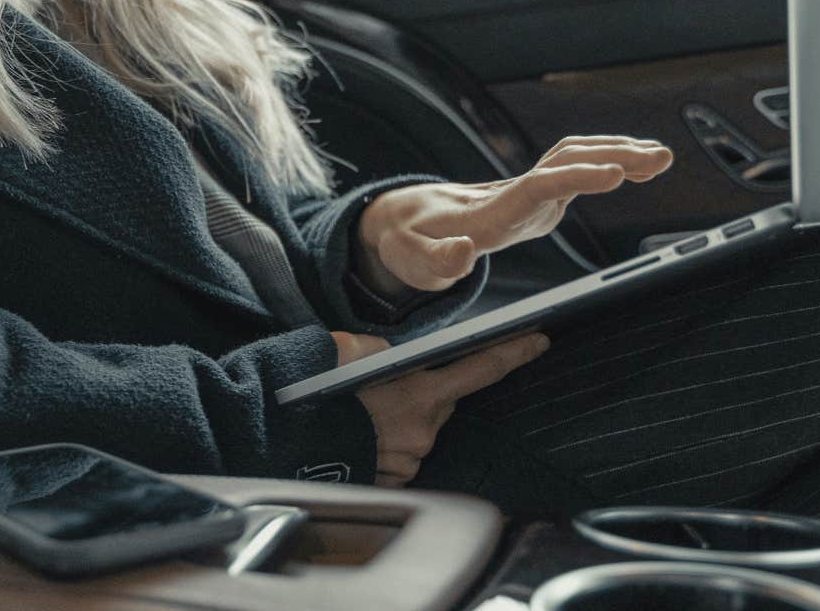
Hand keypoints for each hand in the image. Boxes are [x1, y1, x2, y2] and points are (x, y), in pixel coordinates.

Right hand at [330, 330, 549, 486]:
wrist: (279, 443)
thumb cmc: (309, 397)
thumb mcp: (343, 350)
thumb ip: (378, 349)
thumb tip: (390, 356)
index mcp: (418, 393)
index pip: (481, 368)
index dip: (515, 352)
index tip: (540, 340)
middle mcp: (424, 430)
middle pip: (444, 400)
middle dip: (427, 388)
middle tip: (385, 384)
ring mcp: (411, 459)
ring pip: (421, 427)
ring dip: (402, 416)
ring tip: (359, 412)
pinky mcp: (396, 479)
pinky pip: (403, 452)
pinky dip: (387, 439)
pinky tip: (359, 434)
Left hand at [357, 135, 672, 294]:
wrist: (406, 219)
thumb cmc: (408, 242)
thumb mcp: (411, 260)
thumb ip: (435, 262)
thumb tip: (462, 253)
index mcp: (490, 211)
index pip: (539, 186)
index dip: (576, 178)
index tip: (613, 176)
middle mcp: (514, 193)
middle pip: (565, 162)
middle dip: (612, 156)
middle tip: (657, 159)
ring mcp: (527, 192)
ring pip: (574, 158)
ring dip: (617, 151)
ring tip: (662, 157)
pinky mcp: (536, 196)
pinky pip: (576, 168)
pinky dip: (609, 161)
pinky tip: (640, 166)